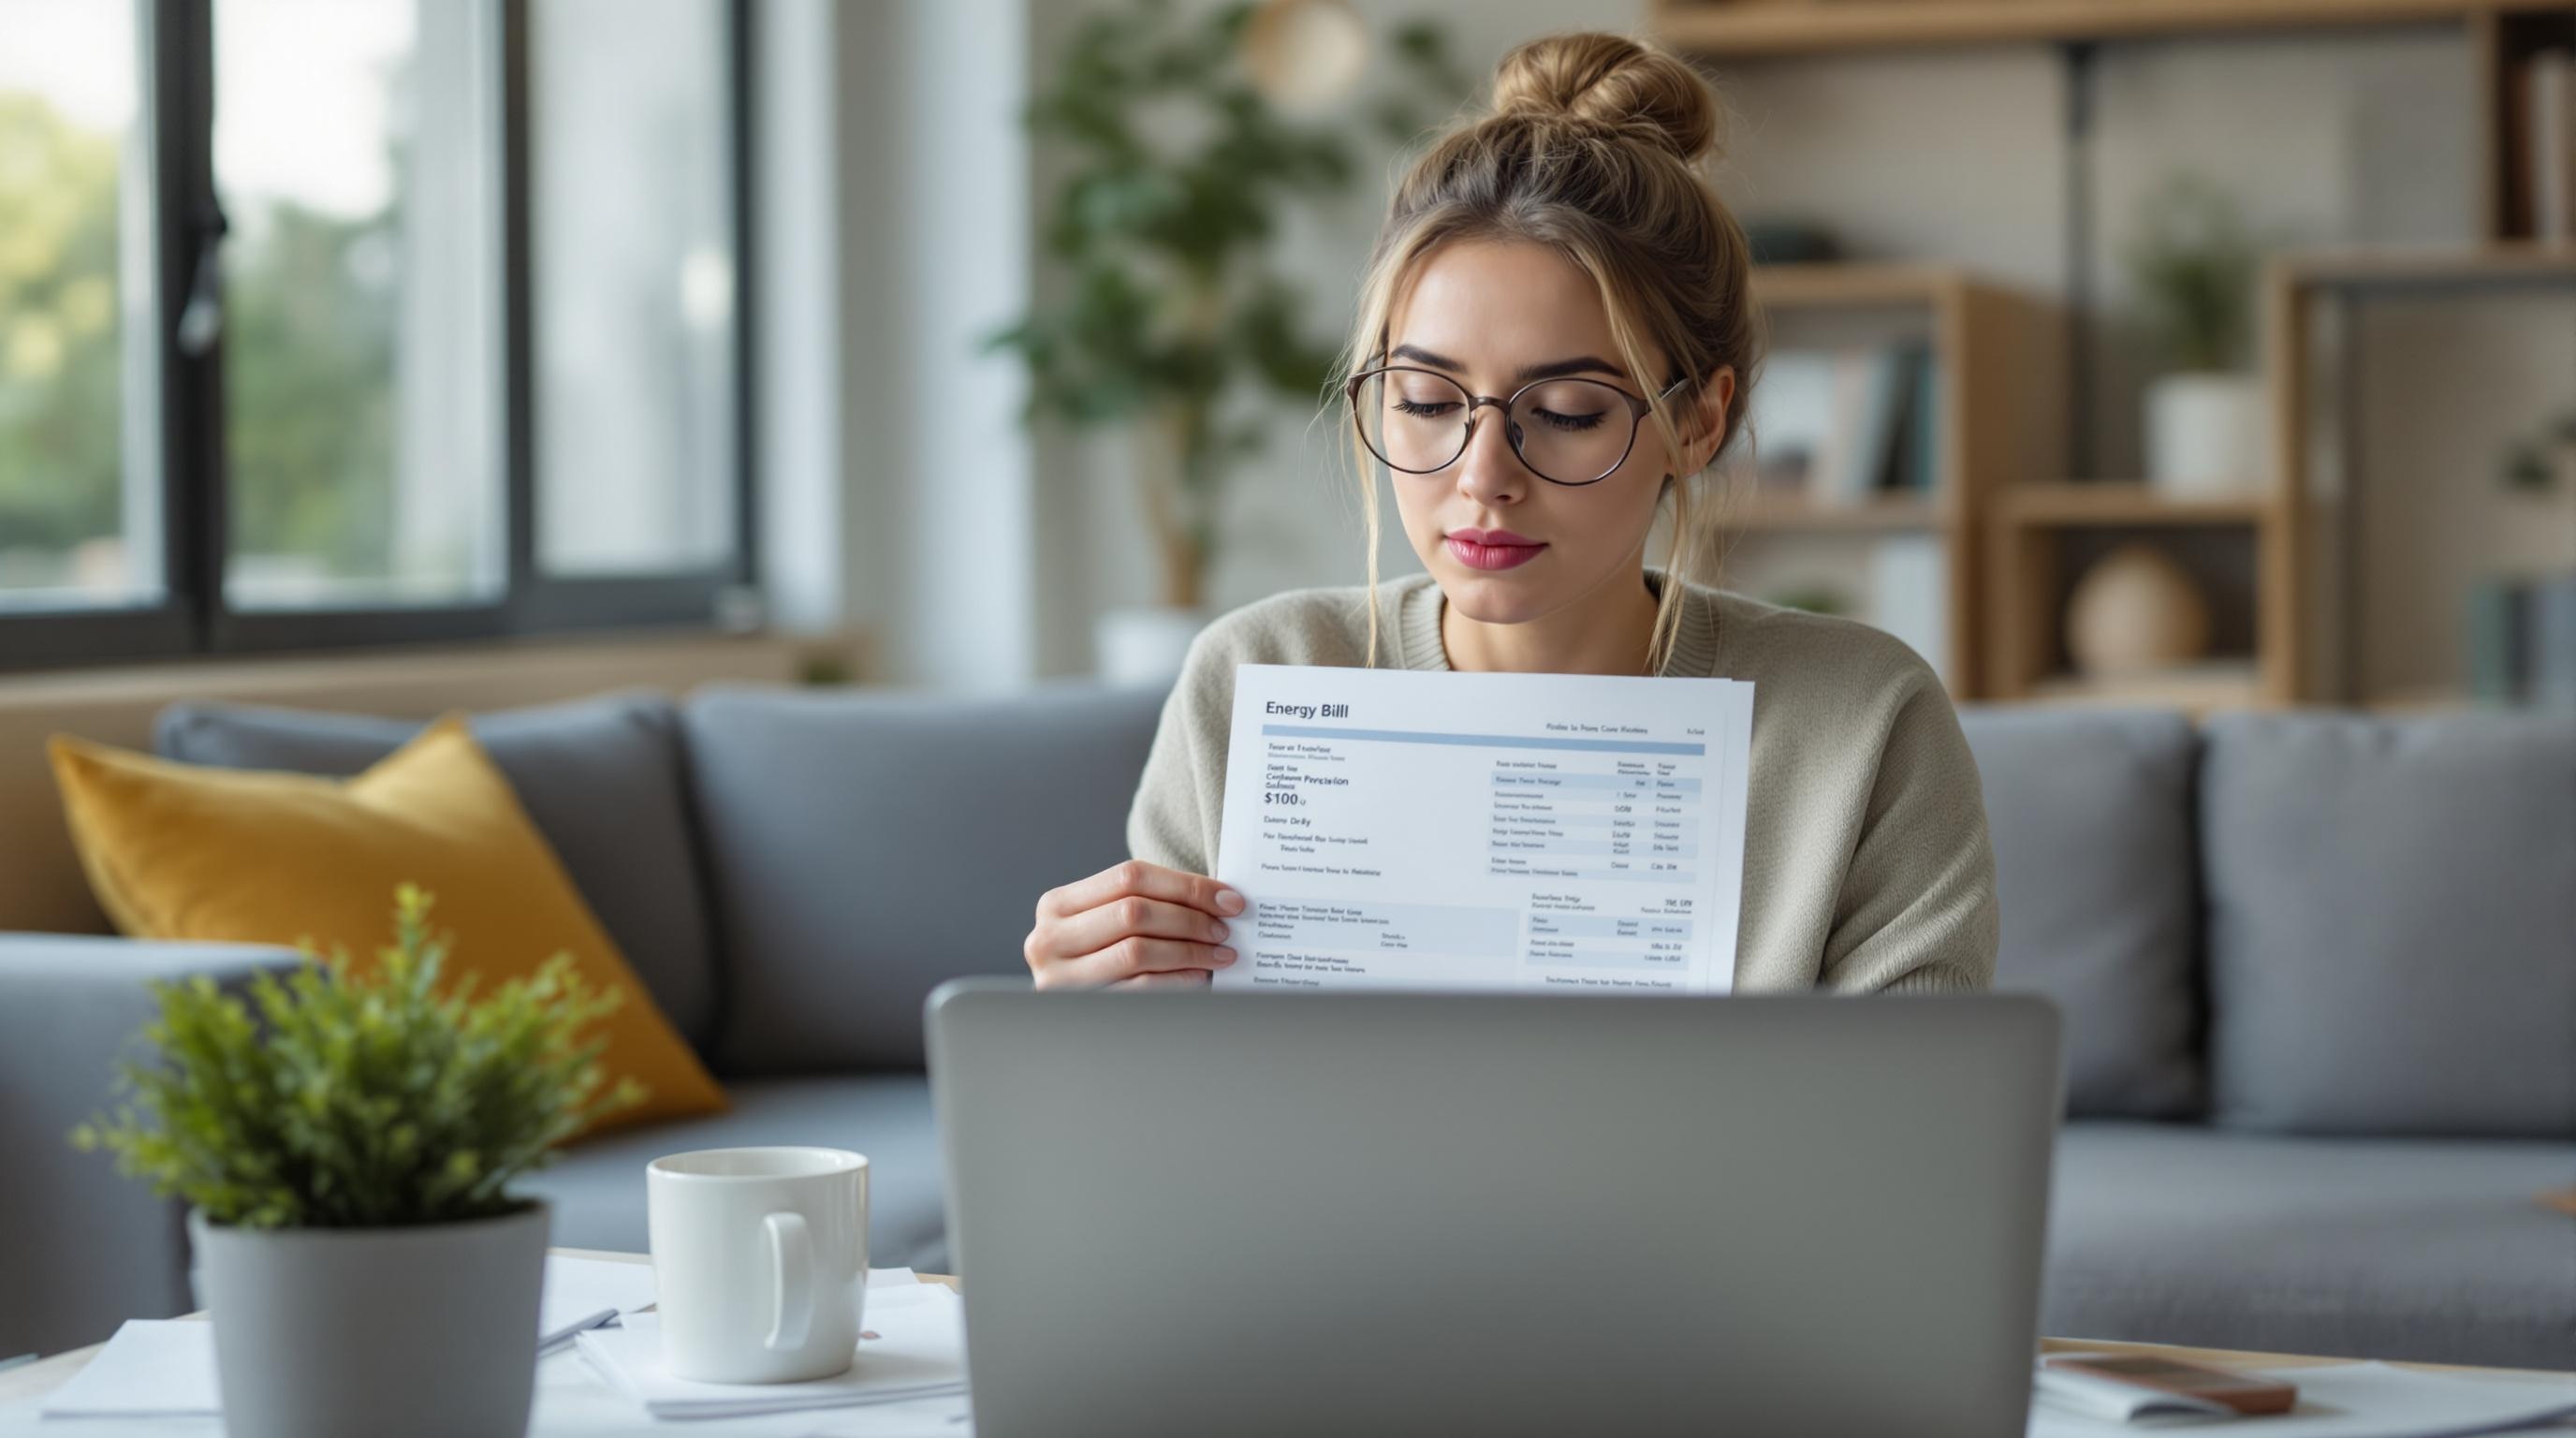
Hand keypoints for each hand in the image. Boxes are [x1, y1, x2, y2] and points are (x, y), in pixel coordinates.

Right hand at [1025, 859, 1244, 990]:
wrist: (1063, 1022)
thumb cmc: (1094, 960)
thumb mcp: (1101, 926)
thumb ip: (1143, 904)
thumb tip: (1218, 898)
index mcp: (1056, 904)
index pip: (1129, 877)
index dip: (1185, 885)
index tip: (1227, 898)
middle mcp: (1050, 938)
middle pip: (1133, 912)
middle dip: (1190, 919)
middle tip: (1225, 928)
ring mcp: (1060, 977)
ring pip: (1136, 950)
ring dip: (1189, 950)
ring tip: (1219, 953)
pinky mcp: (1080, 1008)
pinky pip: (1138, 988)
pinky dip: (1176, 979)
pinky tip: (1198, 976)